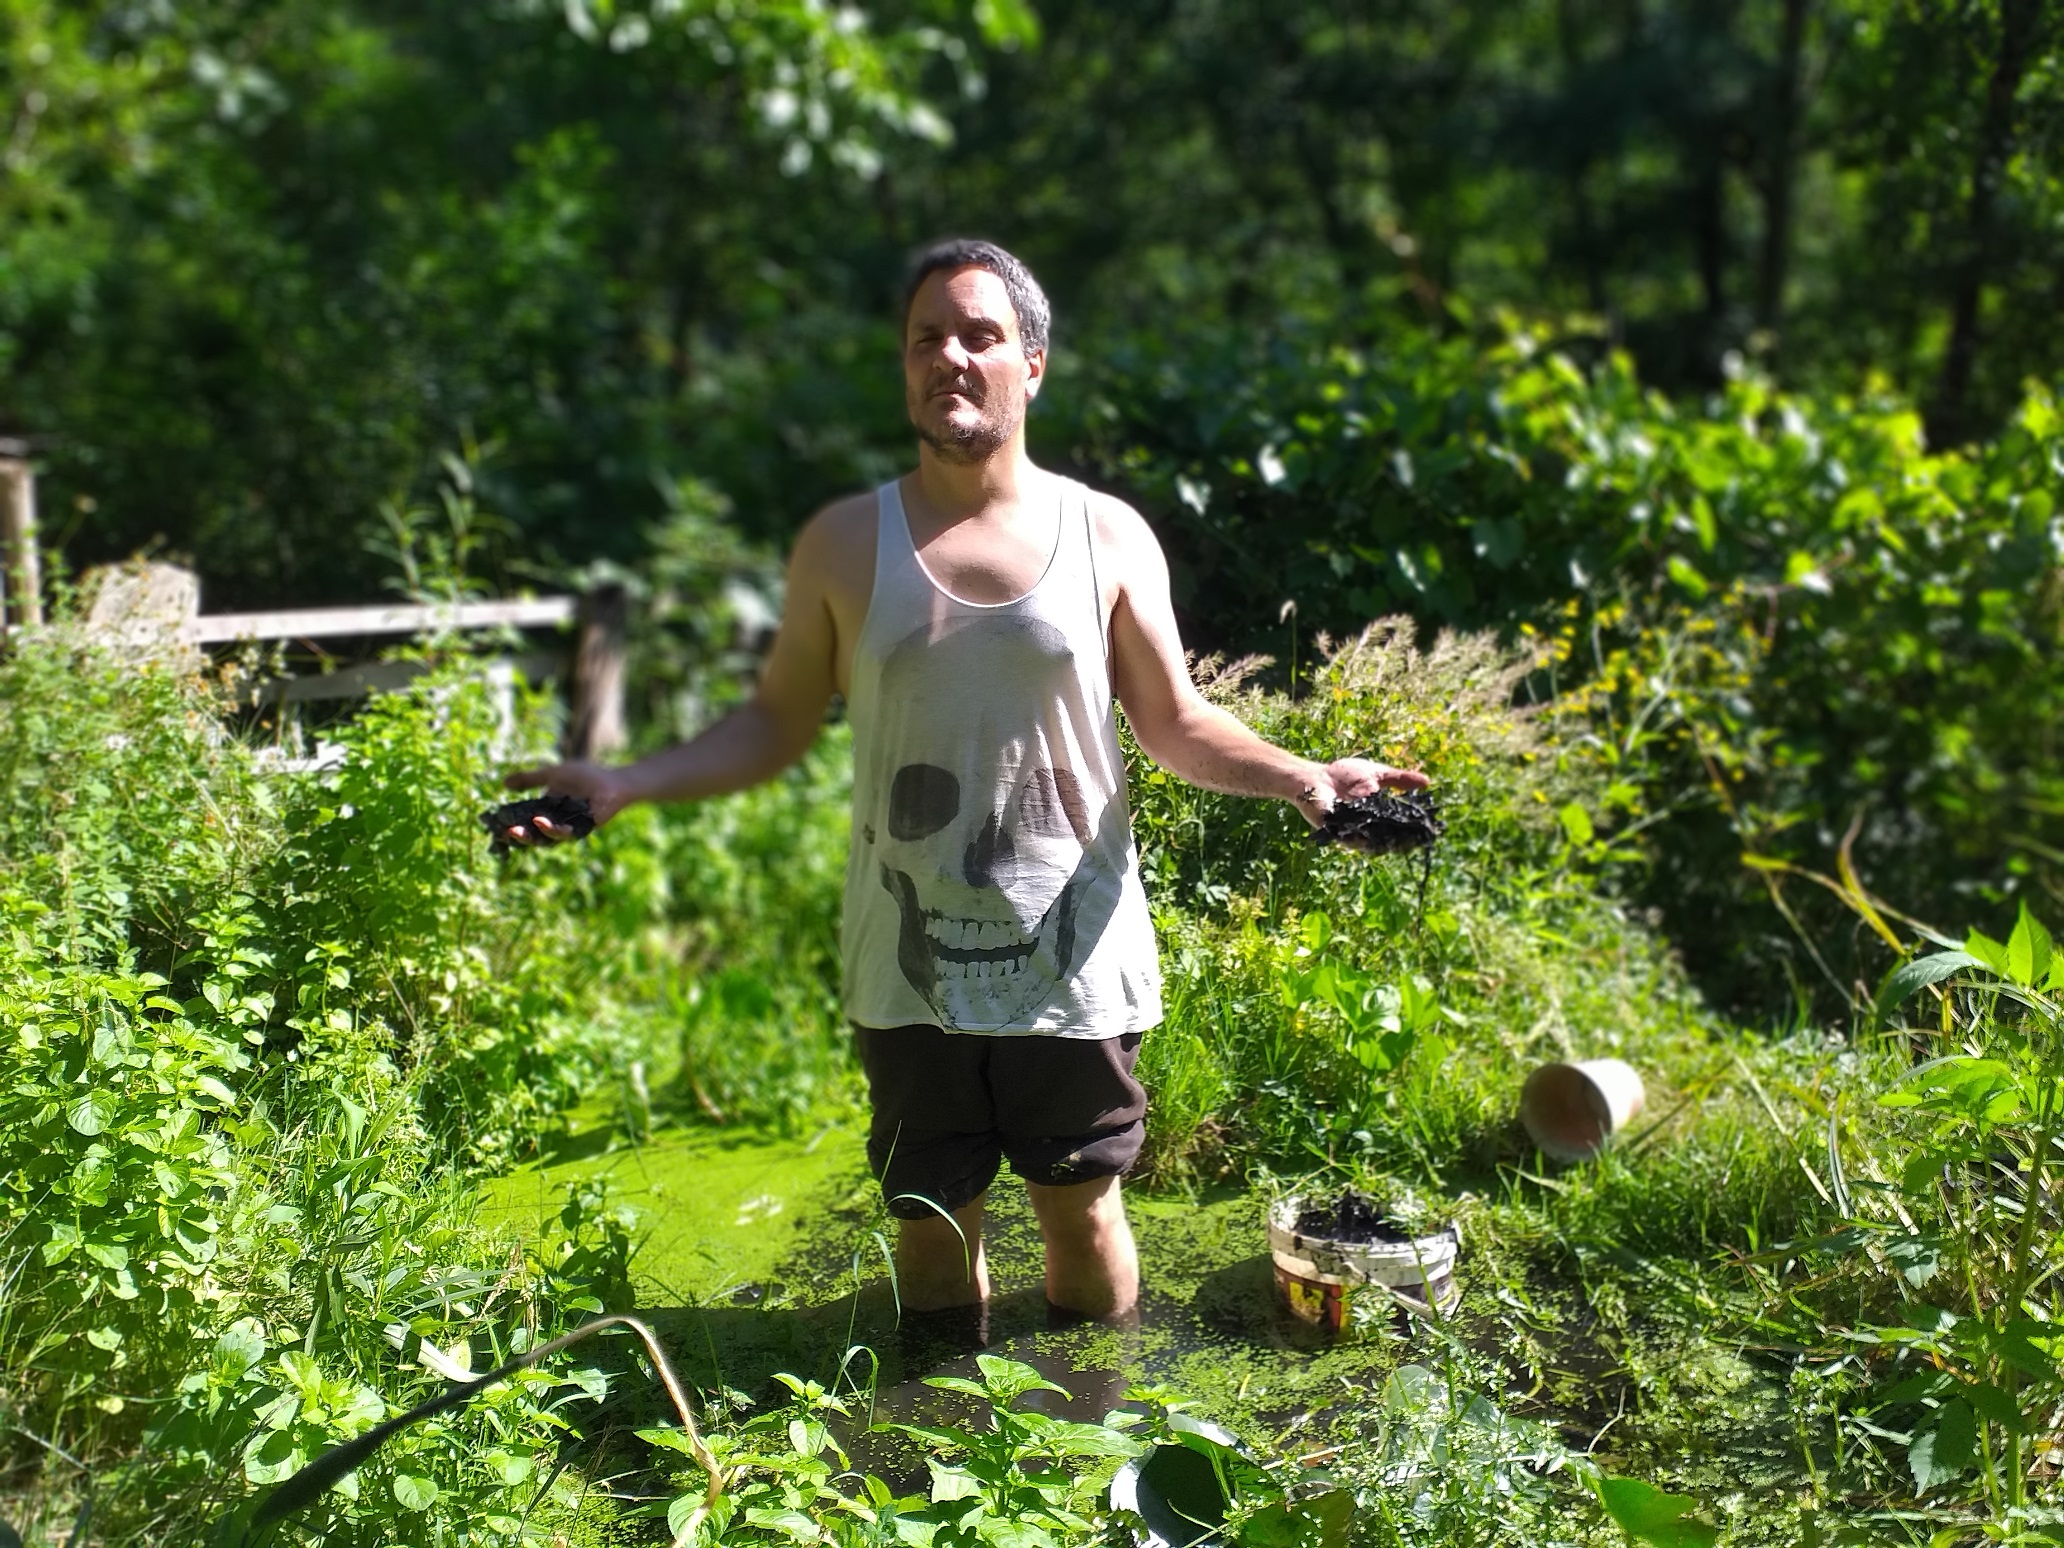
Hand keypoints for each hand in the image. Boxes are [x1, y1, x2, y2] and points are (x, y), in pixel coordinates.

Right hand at [499, 760, 634, 843]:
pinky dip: (553, 830)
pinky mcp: (582, 830)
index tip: (493, 825)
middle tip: (504, 832)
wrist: (613, 780)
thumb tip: (504, 783)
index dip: (509, 824)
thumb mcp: (552, 774)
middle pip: (532, 835)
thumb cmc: (585, 776)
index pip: (523, 821)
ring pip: (546, 839)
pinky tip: (542, 822)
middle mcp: (555, 823)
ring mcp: (568, 828)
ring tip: (518, 829)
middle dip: (517, 836)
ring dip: (532, 836)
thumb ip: (530, 779)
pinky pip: (566, 835)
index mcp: (546, 810)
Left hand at [1291, 756, 1430, 829]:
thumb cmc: (1344, 776)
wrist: (1315, 777)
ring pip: (1372, 842)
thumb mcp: (1377, 774)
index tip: (1429, 829)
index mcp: (1378, 817)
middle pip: (1388, 839)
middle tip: (1417, 837)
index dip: (1413, 831)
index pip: (1399, 828)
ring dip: (1385, 839)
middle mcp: (1367, 829)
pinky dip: (1363, 837)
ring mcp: (1352, 833)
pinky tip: (1373, 833)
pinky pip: (1351, 839)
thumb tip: (1428, 782)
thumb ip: (1399, 779)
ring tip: (1400, 838)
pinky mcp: (1336, 833)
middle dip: (1402, 839)